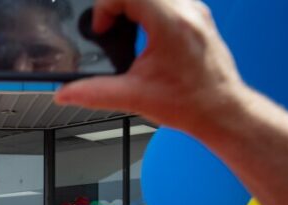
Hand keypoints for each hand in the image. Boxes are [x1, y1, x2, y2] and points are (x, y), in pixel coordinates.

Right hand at [55, 0, 244, 136]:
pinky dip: (148, 8)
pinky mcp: (197, 16)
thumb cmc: (190, 103)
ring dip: (132, 6)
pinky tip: (142, 33)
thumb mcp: (133, 98)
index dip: (105, 7)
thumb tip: (66, 92)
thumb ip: (93, 93)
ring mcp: (195, 10)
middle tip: (109, 28)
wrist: (220, 110)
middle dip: (116, 4)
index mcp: (171, 23)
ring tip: (124, 29)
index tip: (102, 30)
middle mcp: (187, 10)